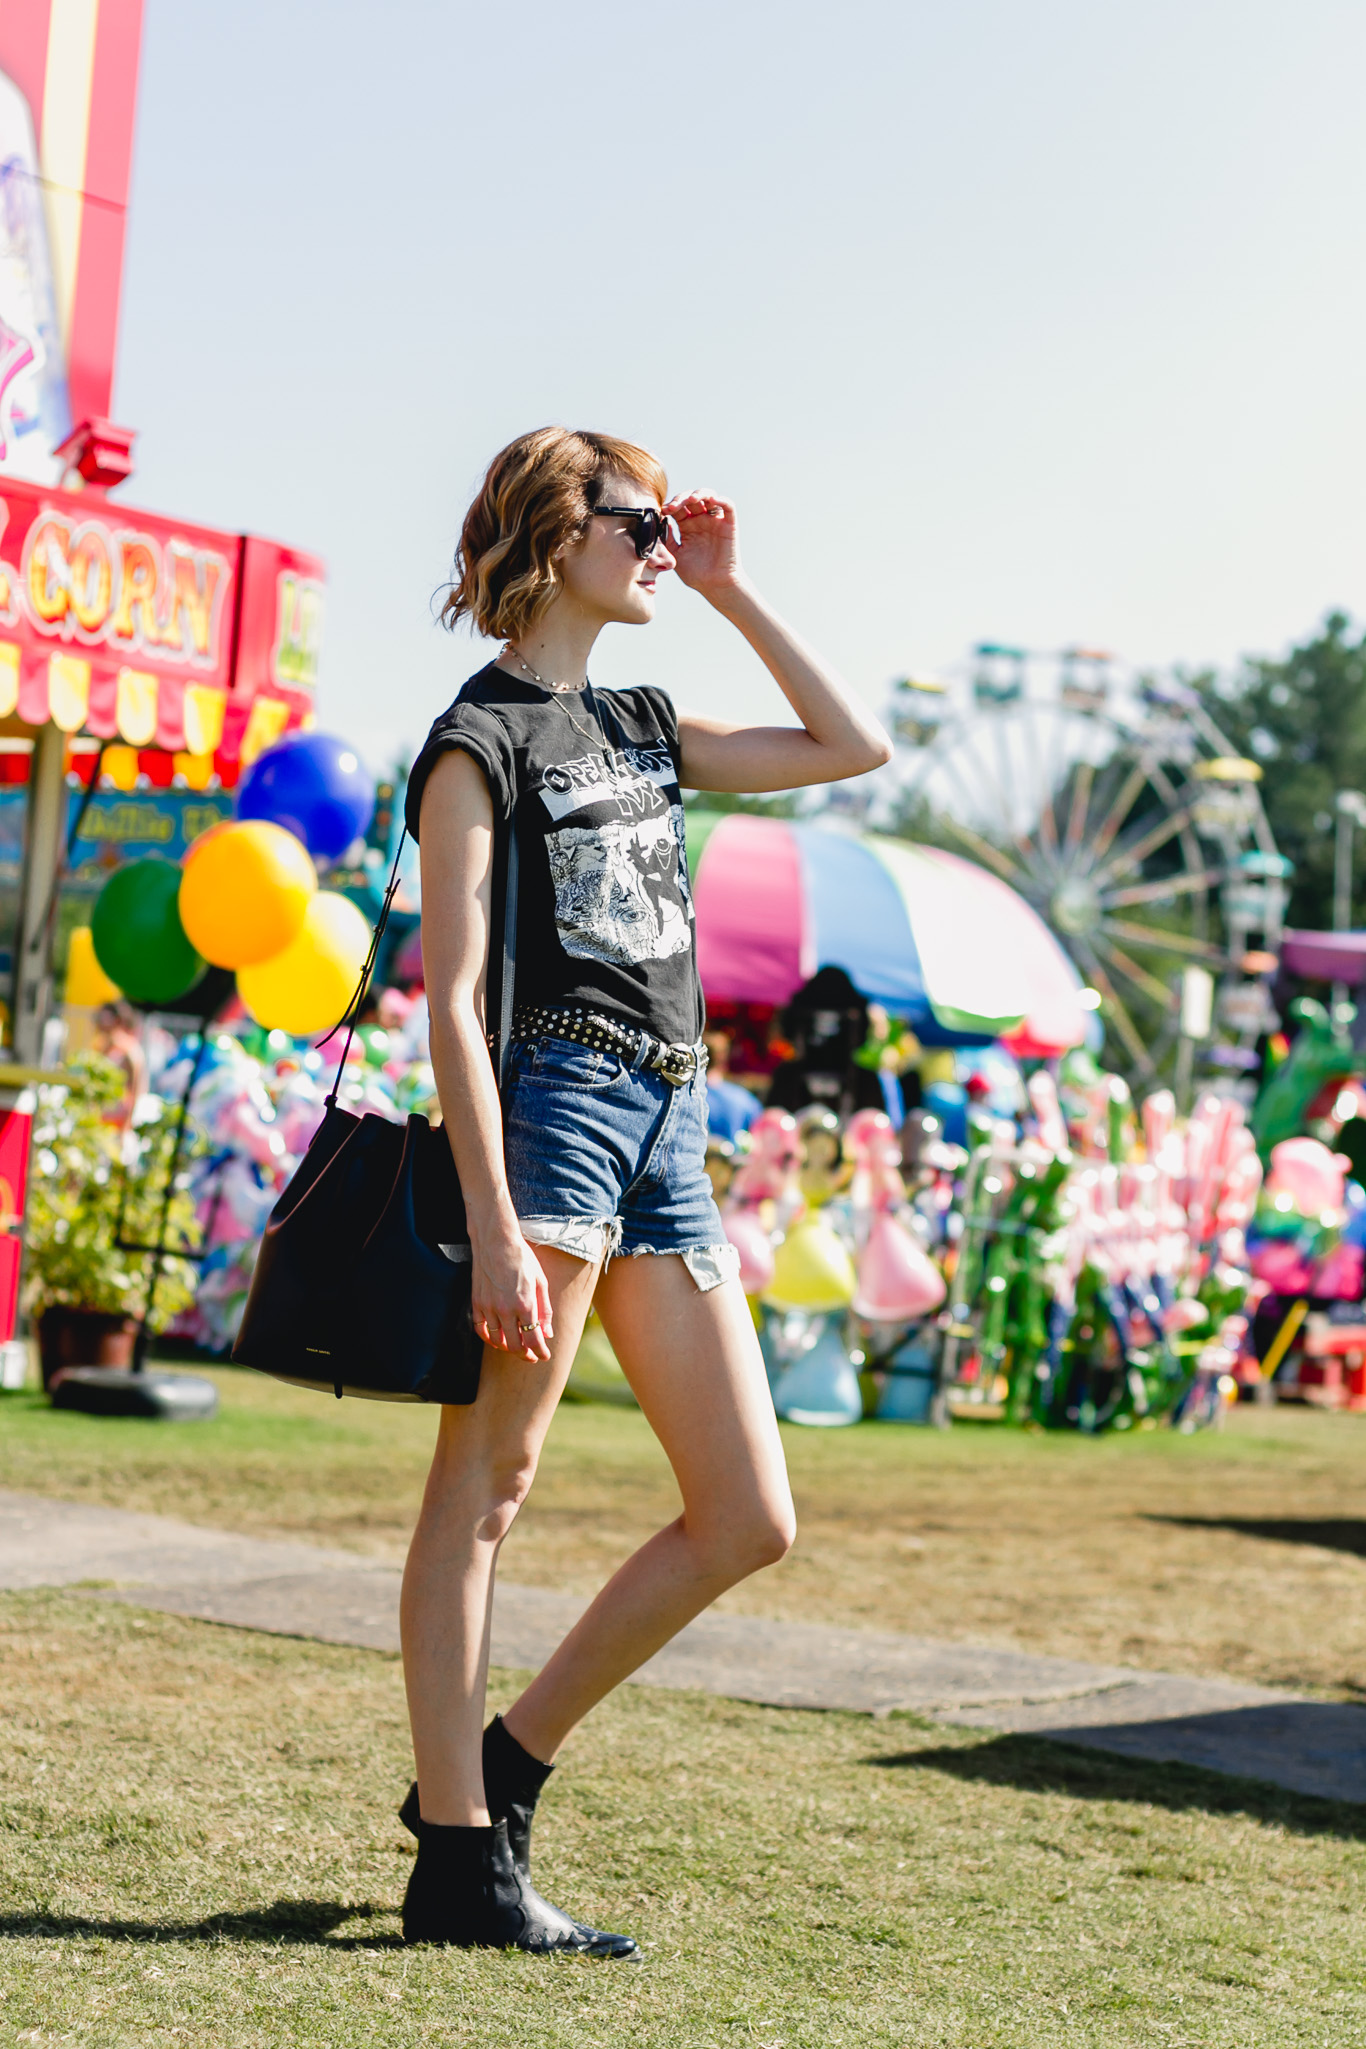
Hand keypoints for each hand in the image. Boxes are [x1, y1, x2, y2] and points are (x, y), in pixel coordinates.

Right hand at [471, 1230, 552, 1361]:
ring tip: (515, 1347)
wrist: (496, 1242)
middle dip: (525, 1355)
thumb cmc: (523, 1259)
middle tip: (531, 1356)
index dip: (540, 1352)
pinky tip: (496, 1338)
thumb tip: (547, 1334)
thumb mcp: (541, 1282)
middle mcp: (506, 1309)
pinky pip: (480, 1329)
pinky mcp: (476, 1303)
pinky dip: (488, 1338)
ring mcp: (489, 1307)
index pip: (533, 1340)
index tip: (544, 1357)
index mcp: (525, 1304)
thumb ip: (545, 1310)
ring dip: (507, 1348)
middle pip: (515, 1345)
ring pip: (497, 1340)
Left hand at [664, 492, 743, 600]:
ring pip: (709, 496)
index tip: (664, 511)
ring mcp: (715, 521)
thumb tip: (658, 522)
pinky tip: (713, 500)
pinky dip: (722, 500)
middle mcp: (701, 520)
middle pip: (691, 498)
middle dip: (682, 498)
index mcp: (687, 526)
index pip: (678, 507)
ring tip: (692, 500)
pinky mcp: (729, 525)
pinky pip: (728, 506)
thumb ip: (666, 538)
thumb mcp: (675, 554)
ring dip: (700, 493)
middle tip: (674, 506)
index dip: (671, 505)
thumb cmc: (695, 574)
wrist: (714, 585)